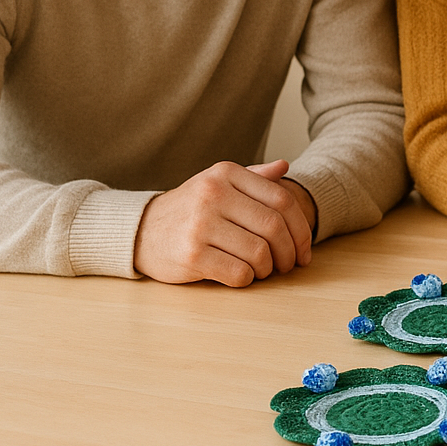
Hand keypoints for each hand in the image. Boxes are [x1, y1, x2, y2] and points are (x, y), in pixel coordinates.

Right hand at [133, 159, 314, 286]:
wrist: (141, 230)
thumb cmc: (190, 209)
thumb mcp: (218, 183)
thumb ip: (253, 177)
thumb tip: (285, 166)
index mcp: (225, 173)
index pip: (282, 199)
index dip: (301, 228)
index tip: (305, 249)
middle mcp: (213, 194)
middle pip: (274, 227)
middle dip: (289, 252)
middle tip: (289, 265)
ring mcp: (200, 224)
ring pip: (259, 252)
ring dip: (268, 268)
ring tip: (263, 270)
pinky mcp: (191, 255)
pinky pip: (239, 273)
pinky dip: (248, 279)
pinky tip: (242, 275)